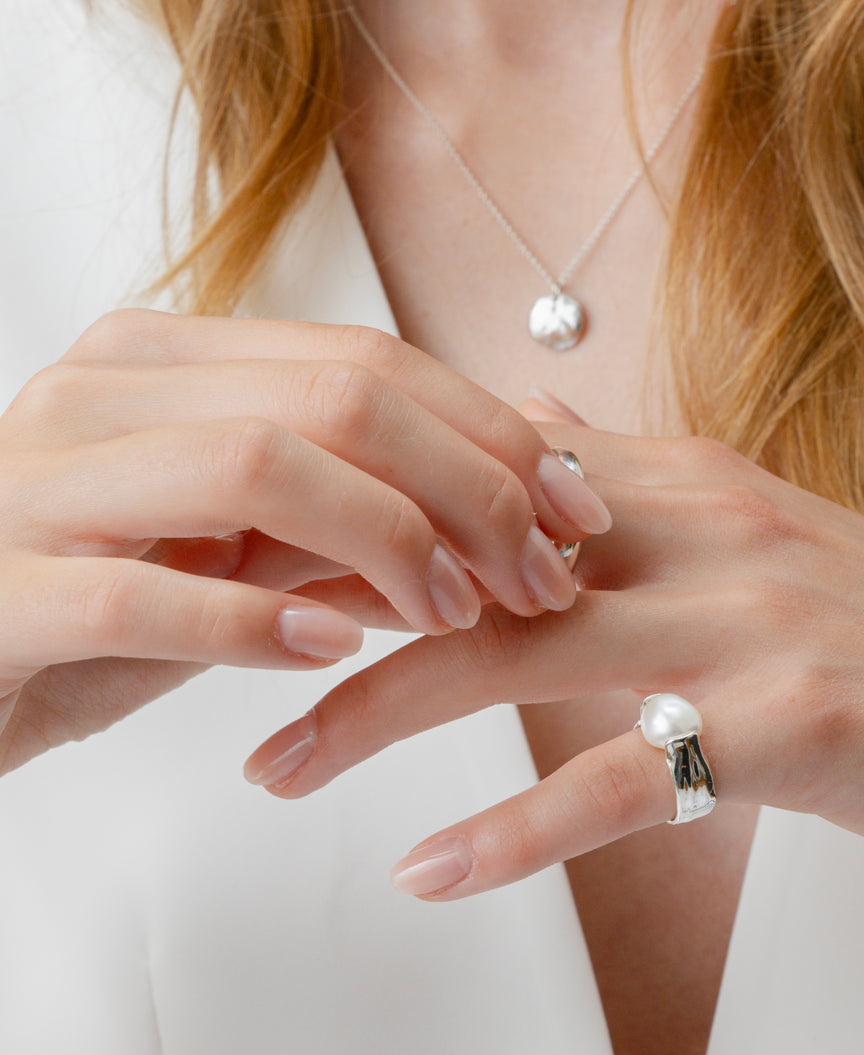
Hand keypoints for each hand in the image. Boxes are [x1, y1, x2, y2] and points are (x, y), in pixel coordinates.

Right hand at [0, 312, 608, 772]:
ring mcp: (43, 486)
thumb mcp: (230, 541)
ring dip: (389, 544)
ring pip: (254, 465)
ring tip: (455, 616)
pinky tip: (332, 653)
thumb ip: (335, 509)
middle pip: (337, 399)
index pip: (367, 362)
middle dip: (472, 488)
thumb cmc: (98, 600)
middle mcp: (105, 393)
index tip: (575, 509)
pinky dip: (255, 624)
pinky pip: (143, 595)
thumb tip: (494, 507)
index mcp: (167, 361)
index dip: (491, 433)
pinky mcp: (3, 592)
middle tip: (544, 576)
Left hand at [248, 403, 863, 891]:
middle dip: (326, 605)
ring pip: (514, 656)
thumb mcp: (747, 525)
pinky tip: (426, 868)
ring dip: (374, 715)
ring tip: (272, 765)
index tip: (249, 551)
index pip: (478, 480)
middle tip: (204, 647)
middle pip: (467, 557)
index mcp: (677, 482)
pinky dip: (511, 831)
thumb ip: (632, 473)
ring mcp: (740, 622)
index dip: (354, 513)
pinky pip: (616, 779)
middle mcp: (696, 531)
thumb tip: (537, 414)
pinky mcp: (785, 720)